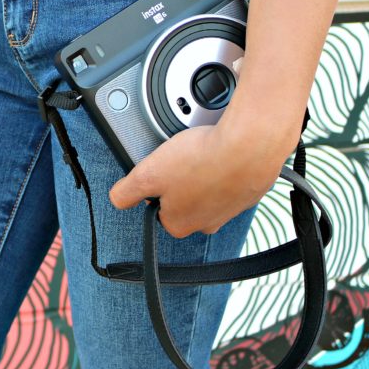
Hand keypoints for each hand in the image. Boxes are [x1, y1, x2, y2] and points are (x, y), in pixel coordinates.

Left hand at [107, 119, 294, 238]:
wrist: (251, 144)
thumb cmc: (201, 160)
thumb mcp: (147, 174)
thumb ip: (126, 192)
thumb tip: (117, 200)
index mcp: (180, 224)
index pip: (157, 208)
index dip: (156, 185)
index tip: (160, 170)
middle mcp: (207, 223)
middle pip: (183, 199)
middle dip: (181, 179)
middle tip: (182, 158)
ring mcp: (232, 209)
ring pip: (208, 189)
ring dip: (204, 171)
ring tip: (203, 152)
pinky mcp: (250, 191)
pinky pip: (231, 179)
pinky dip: (226, 166)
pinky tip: (222, 151)